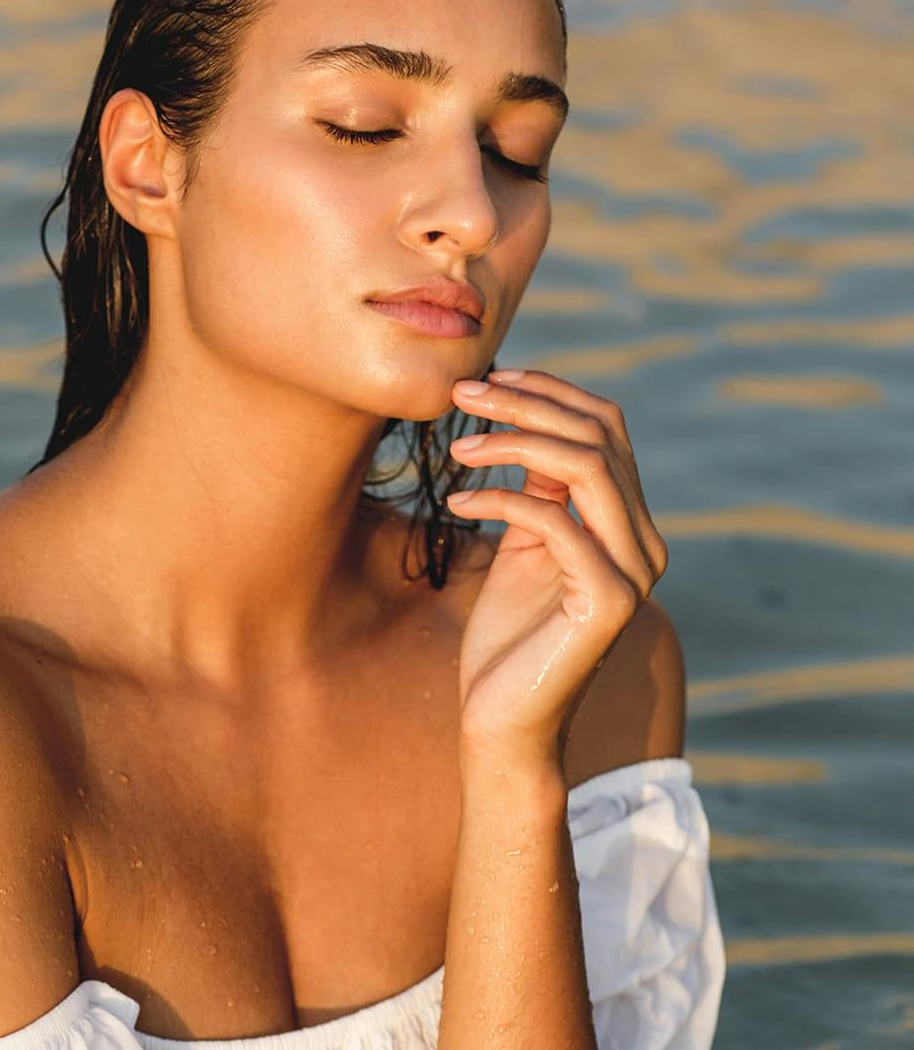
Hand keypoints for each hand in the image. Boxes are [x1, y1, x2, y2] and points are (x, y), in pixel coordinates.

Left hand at [444, 369, 667, 771]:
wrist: (503, 722)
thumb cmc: (506, 635)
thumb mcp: (523, 543)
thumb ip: (539, 487)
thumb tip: (531, 419)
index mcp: (629, 524)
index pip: (606, 428)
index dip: (551, 391)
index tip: (491, 378)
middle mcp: (645, 543)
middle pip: (598, 436)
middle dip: (526, 402)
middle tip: (463, 394)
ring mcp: (635, 574)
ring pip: (586, 467)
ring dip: (513, 440)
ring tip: (456, 447)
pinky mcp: (609, 603)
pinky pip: (555, 522)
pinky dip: (500, 499)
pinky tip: (457, 503)